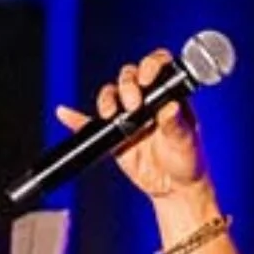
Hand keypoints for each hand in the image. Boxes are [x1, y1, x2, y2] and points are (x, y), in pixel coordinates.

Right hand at [55, 49, 210, 202]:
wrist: (173, 187)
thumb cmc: (187, 160)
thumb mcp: (186, 142)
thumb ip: (177, 125)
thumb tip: (170, 108)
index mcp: (168, 94)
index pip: (157, 66)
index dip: (150, 65)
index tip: (147, 79)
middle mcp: (147, 99)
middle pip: (129, 77)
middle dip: (127, 86)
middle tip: (133, 106)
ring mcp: (128, 116)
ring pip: (110, 95)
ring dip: (107, 100)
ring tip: (111, 115)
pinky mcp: (113, 134)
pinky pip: (90, 123)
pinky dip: (76, 118)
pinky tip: (66, 113)